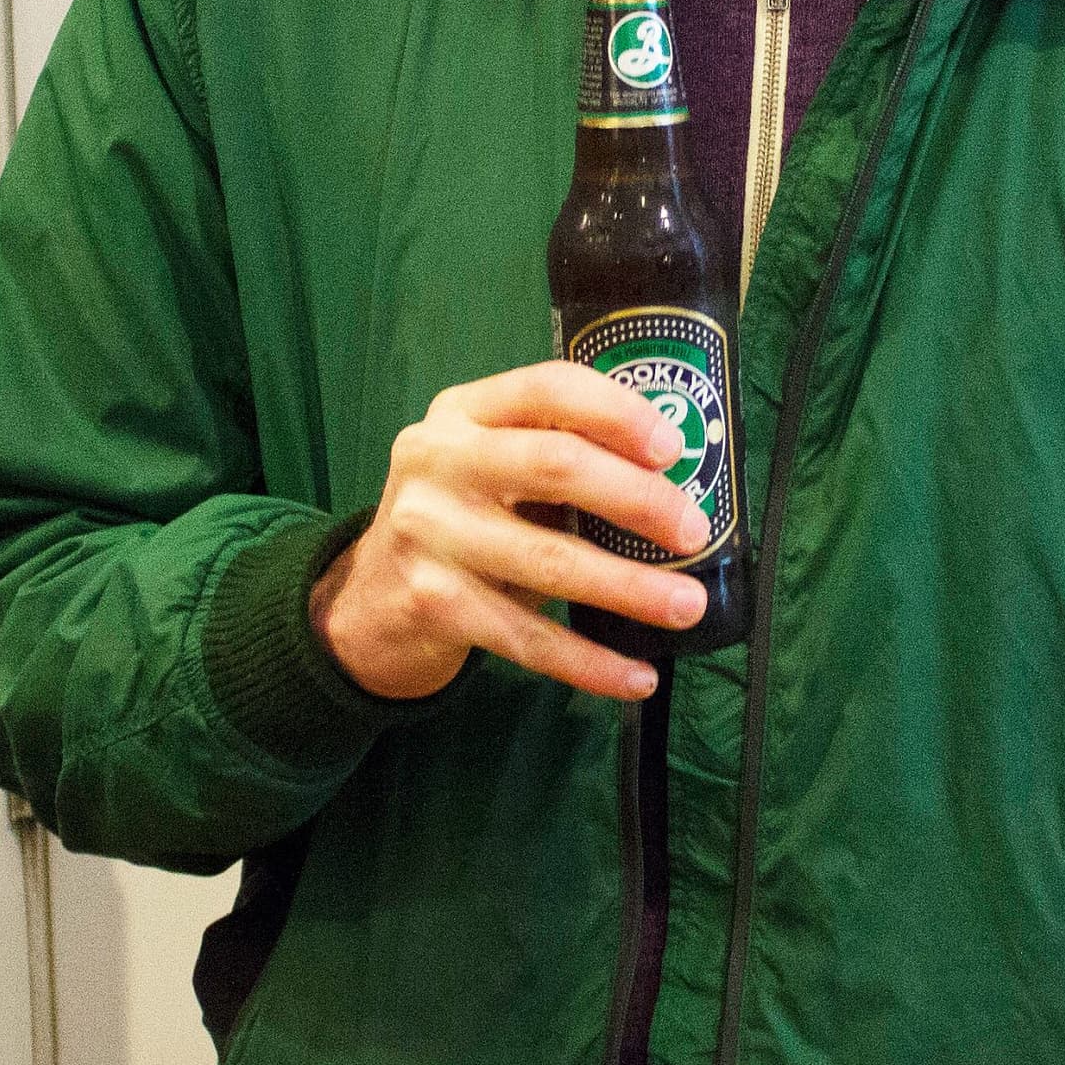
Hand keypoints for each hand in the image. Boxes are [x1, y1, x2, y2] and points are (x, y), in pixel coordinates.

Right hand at [311, 360, 711, 702]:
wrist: (370, 596)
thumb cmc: (463, 516)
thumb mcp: (490, 463)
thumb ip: (559, 454)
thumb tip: (681, 484)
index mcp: (463, 411)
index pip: (548, 390)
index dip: (618, 413)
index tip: (675, 447)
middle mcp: (438, 460)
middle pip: (554, 466)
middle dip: (637, 499)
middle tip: (694, 532)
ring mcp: (429, 533)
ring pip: (548, 561)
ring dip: (629, 589)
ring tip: (687, 606)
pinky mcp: (433, 603)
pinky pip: (527, 638)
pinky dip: (590, 662)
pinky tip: (637, 675)